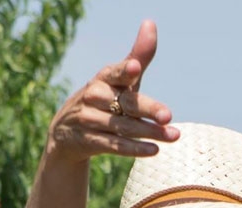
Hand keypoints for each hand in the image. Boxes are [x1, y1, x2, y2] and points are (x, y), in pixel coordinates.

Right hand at [46, 20, 178, 164]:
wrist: (66, 134)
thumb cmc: (103, 100)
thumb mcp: (119, 80)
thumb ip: (138, 56)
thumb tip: (150, 23)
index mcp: (103, 78)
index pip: (114, 73)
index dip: (124, 71)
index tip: (135, 68)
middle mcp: (94, 97)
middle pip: (125, 104)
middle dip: (147, 109)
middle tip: (168, 115)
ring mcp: (89, 120)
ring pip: (124, 127)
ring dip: (149, 132)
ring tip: (174, 135)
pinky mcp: (88, 142)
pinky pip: (114, 146)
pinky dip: (134, 149)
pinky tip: (154, 150)